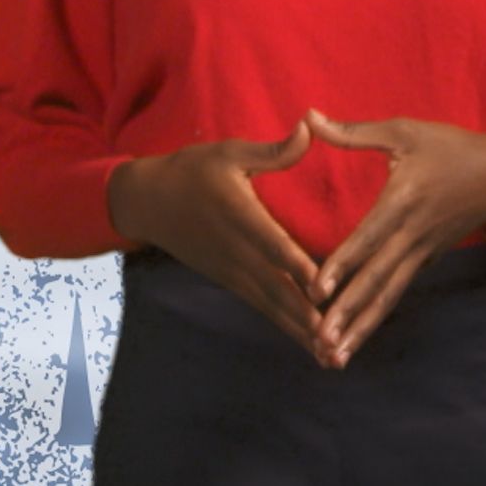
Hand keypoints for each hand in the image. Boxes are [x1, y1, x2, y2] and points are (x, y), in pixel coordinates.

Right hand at [106, 124, 327, 358]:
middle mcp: (236, 251)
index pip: (273, 245)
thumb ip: (273, 150)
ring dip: (300, 332)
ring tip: (331, 358)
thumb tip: (309, 128)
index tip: (324, 290)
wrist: (148, 202)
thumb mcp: (230, 152)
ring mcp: (231, 271)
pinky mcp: (230, 280)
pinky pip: (262, 306)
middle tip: (337, 344)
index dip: (298, 268)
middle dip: (307, 317)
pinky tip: (308, 344)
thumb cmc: (193, 170)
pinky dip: (285, 326)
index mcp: (239, 216)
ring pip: (271, 305)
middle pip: (276, 288)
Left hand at [307, 108, 485, 367]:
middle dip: (348, 314)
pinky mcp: (426, 260)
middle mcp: (413, 234)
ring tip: (335, 357)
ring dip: (361, 327)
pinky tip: (358, 337)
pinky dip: (376, 316)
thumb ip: (353, 132)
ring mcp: (422, 252)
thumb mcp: (403, 131)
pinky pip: (397, 291)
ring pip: (388, 295)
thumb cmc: (450, 147)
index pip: (369, 237)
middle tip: (321, 343)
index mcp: (404, 200)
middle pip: (377, 280)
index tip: (316, 290)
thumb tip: (308, 117)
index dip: (342, 264)